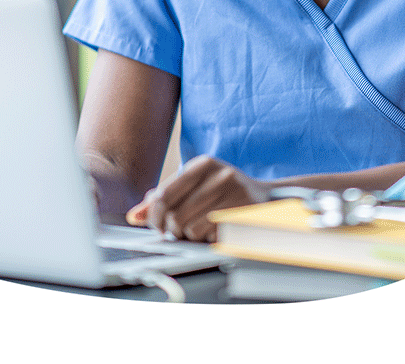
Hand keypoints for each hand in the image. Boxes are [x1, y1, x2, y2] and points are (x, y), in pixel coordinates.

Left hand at [125, 155, 270, 241]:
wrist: (268, 201)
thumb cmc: (225, 193)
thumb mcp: (196, 185)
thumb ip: (165, 197)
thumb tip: (136, 214)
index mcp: (203, 164)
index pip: (164, 194)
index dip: (153, 215)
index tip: (155, 225)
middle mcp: (219, 175)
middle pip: (175, 215)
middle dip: (171, 229)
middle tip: (177, 230)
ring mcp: (233, 195)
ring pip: (191, 229)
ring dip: (190, 236)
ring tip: (200, 228)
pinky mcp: (242, 216)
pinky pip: (210, 238)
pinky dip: (207, 240)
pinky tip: (215, 231)